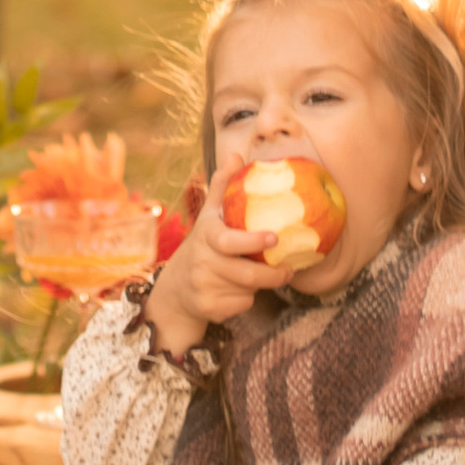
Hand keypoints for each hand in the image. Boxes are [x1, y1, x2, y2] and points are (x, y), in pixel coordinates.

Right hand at [142, 189, 273, 355]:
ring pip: (248, 290)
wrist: (176, 288)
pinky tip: (237, 290)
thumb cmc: (203, 245)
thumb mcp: (209, 216)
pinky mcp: (208, 309)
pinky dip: (246, 300)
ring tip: (262, 275)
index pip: (229, 241)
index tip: (274, 237)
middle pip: (247, 274)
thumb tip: (236, 155)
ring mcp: (203, 287)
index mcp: (206, 235)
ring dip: (259, 285)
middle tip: (288, 270)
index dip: (252, 241)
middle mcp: (202, 261)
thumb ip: (222, 186)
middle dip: (273, 274)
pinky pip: (242, 305)